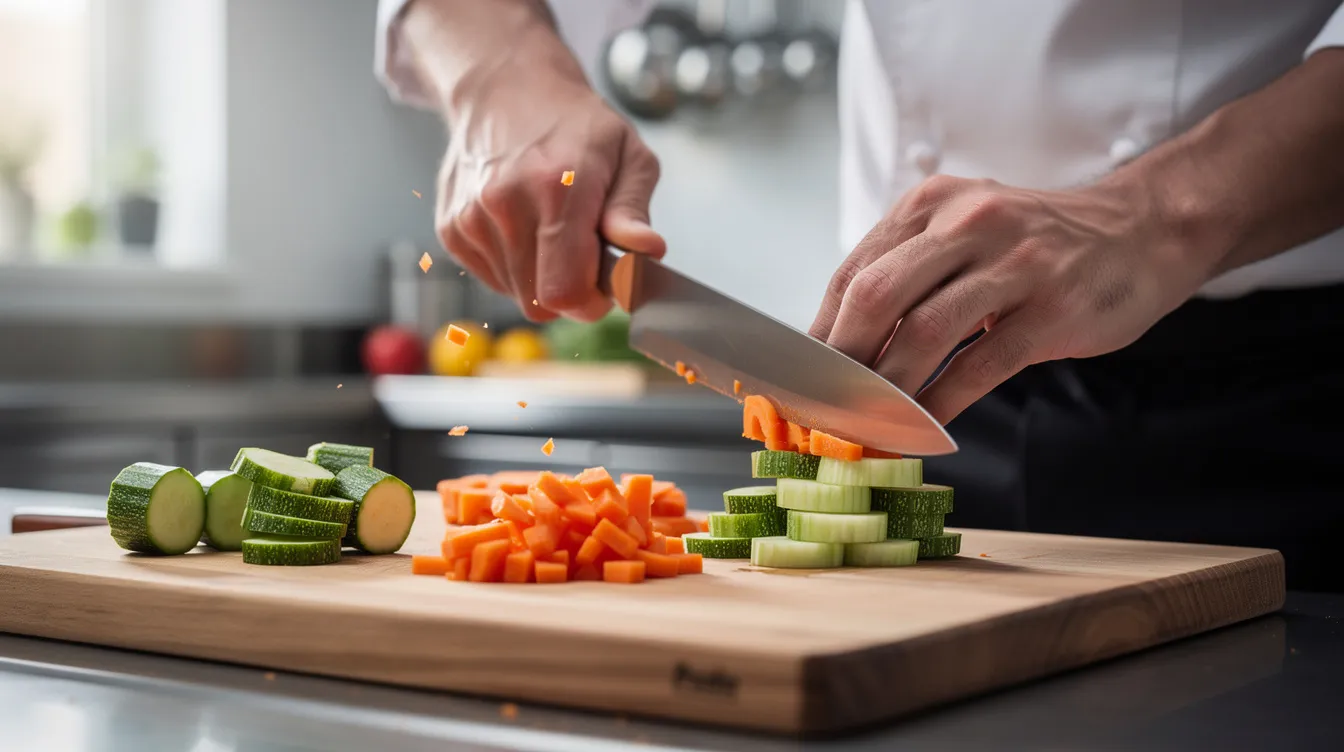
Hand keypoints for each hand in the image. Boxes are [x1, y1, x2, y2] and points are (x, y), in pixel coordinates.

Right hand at [417, 4, 664, 321]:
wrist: (505, 90)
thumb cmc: (576, 125)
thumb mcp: (628, 155)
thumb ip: (634, 210)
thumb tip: (646, 251)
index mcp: (557, 188)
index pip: (564, 291)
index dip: (590, 304)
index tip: (604, 289)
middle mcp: (505, 204)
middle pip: (539, 303)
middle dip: (569, 292)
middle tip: (583, 256)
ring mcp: (471, 217)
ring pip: (515, 294)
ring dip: (541, 278)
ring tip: (550, 230)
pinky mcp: (451, 228)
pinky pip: (492, 278)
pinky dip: (514, 266)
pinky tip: (523, 227)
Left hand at [810, 174, 1218, 423]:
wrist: (1140, 231)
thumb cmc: (1036, 245)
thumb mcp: (963, 234)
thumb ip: (906, 275)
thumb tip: (838, 347)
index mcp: (930, 205)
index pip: (853, 274)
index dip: (819, 335)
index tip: (800, 383)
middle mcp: (967, 223)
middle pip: (876, 297)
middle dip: (841, 364)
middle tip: (825, 409)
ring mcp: (1014, 265)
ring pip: (924, 334)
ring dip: (886, 392)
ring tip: (866, 427)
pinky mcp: (1052, 310)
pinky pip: (979, 366)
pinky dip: (942, 404)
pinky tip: (923, 430)